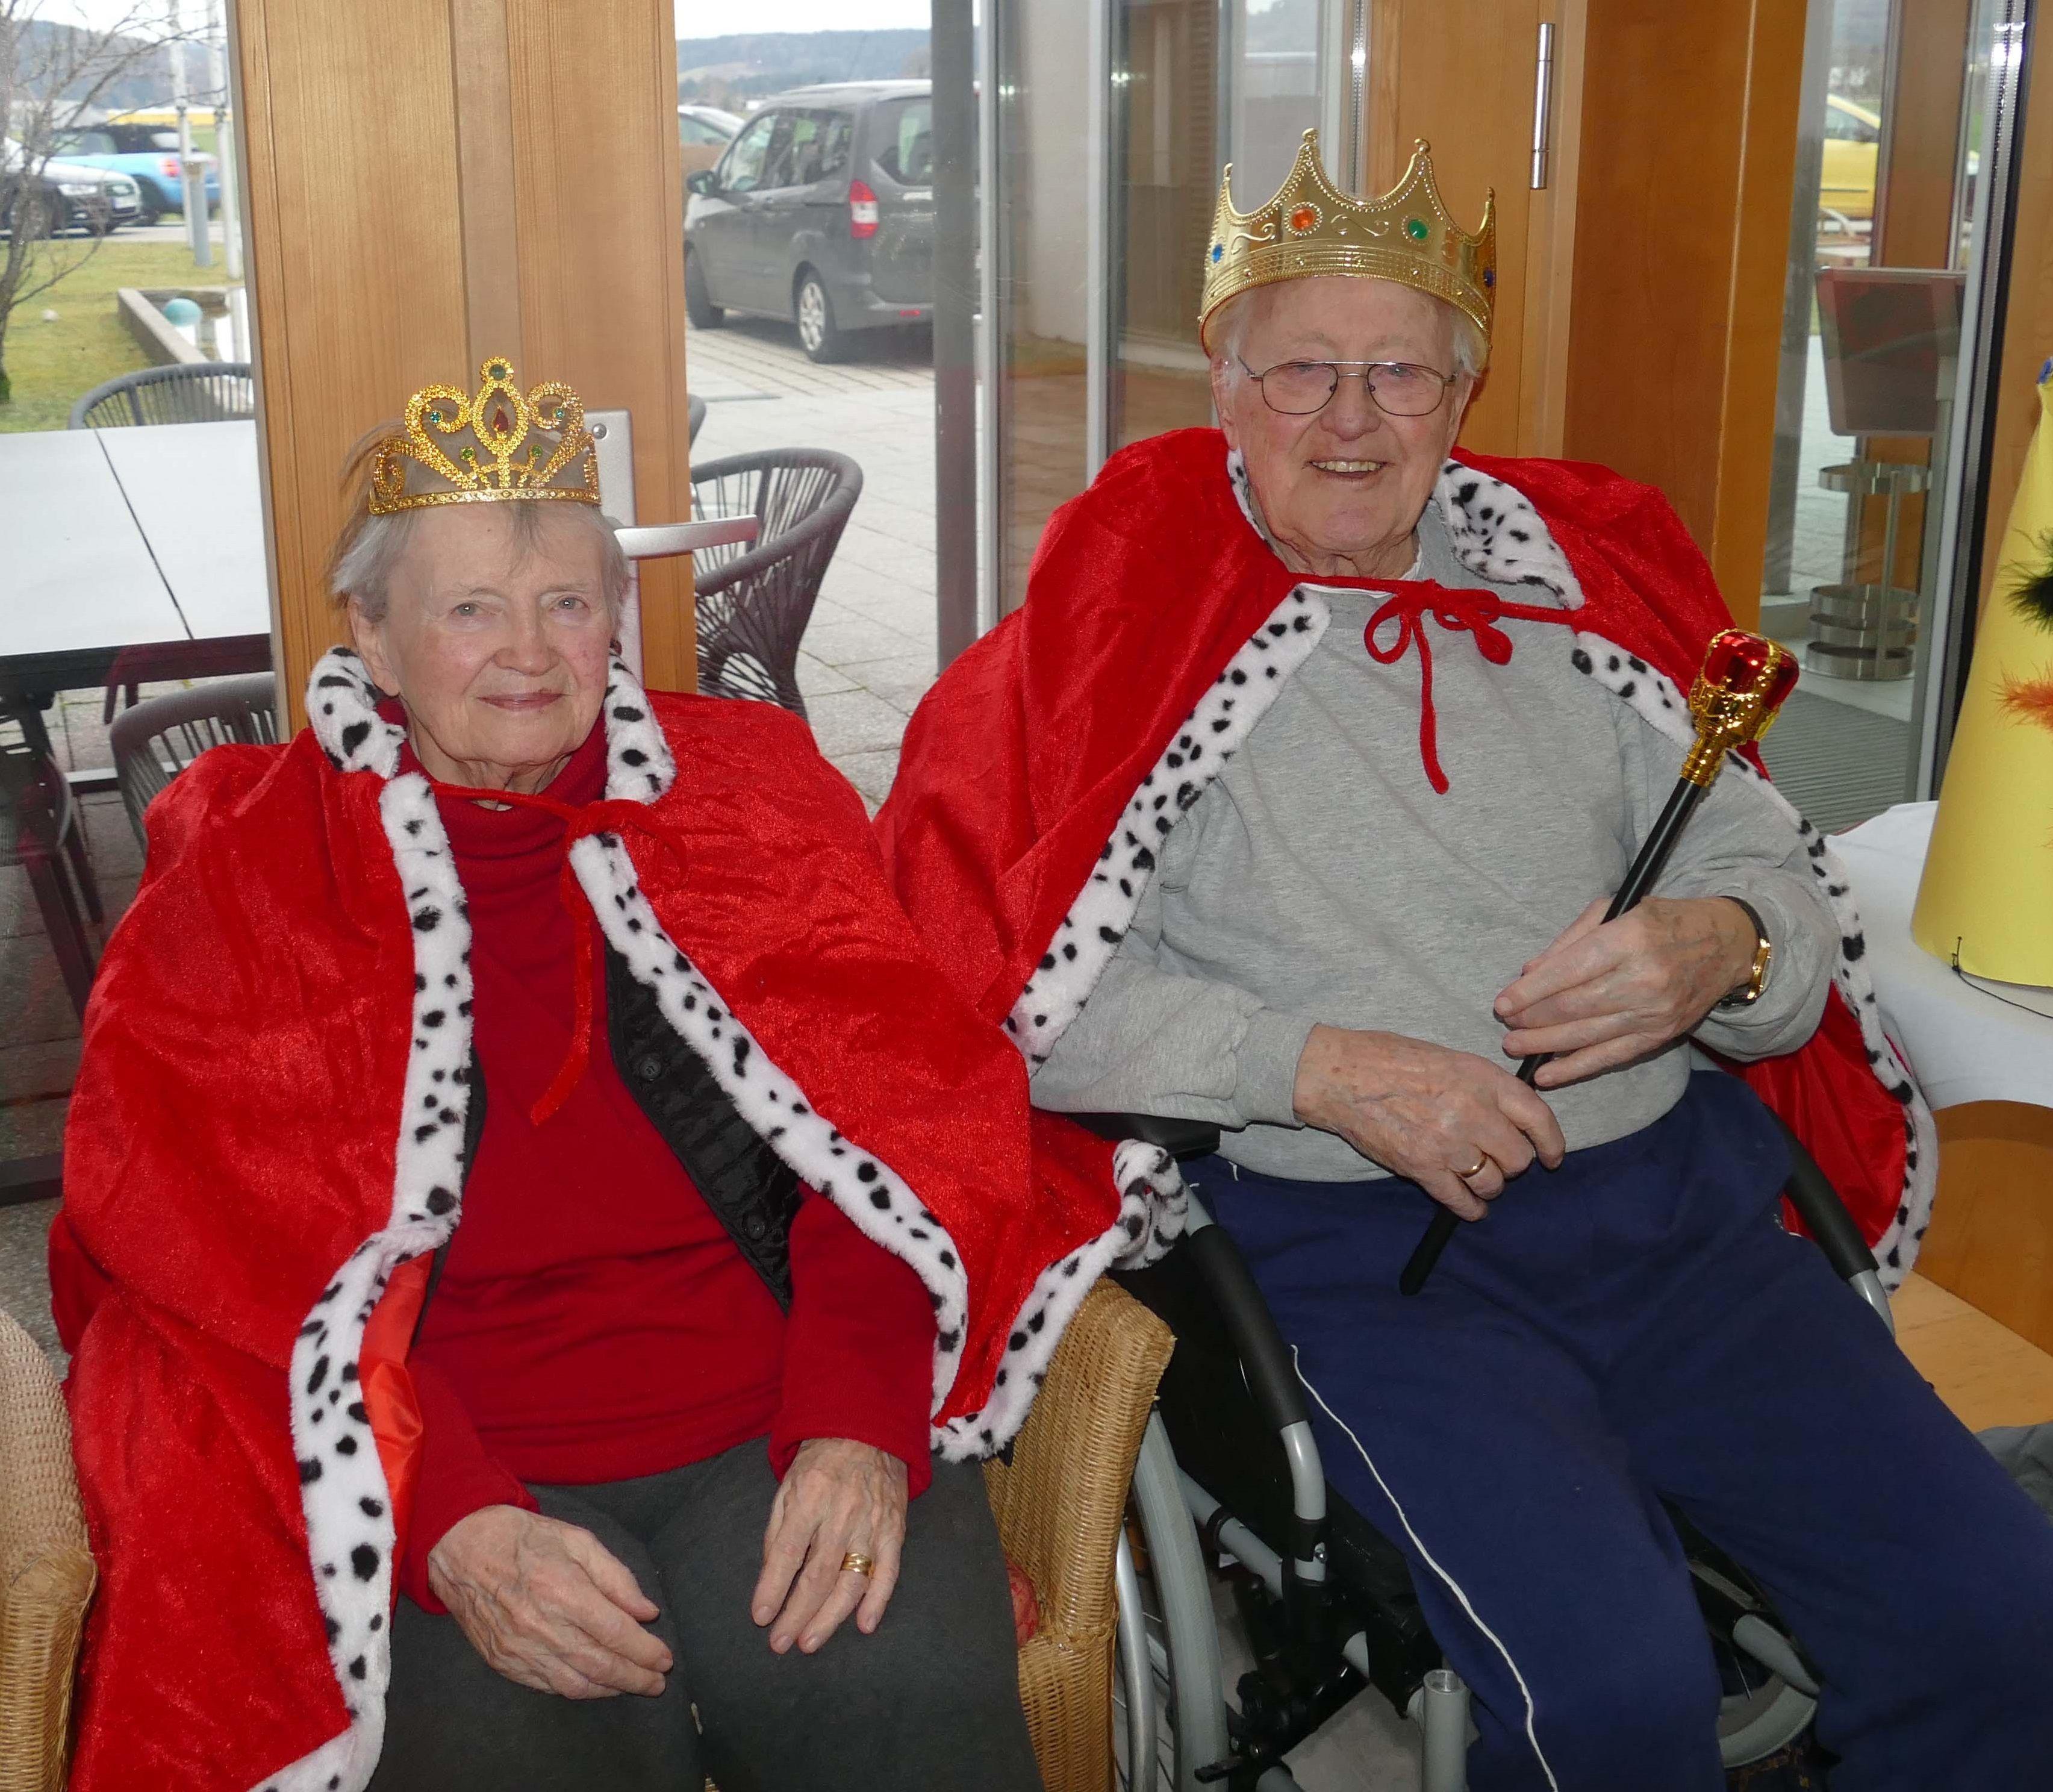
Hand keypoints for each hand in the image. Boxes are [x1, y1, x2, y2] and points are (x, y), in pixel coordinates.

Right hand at [427, 1504, 670, 1698]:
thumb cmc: (524, 1538)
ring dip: (609, 1689)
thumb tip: (646, 1612)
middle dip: (635, 1678)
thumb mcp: (578, 1540)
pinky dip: (576, 1689)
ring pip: (575, 1684)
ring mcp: (519, 1649)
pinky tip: (594, 1683)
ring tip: (632, 1685)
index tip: (665, 1659)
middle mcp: (541, 1627)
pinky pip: (547, 1686)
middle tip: (657, 1683)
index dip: (645, 1651)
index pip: (616, 1633)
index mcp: (563, 1591)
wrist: (461, 1548)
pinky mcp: (503, 1661)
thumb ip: (616, 1577)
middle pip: (600, 1665)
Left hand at [752, 1438, 906, 1654]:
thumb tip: (770, 1576)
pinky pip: (889, 1571)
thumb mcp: (788, 1485)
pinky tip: (864, 1625)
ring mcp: (872, 1524)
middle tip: (780, 1644)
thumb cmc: (821, 1460)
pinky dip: (878, 1600)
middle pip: (818, 1576)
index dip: (773, 1589)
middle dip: (797, 1614)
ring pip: (852, 1581)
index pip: (787, 1553)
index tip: (761, 1617)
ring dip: (830, 1617)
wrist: (869, 1429)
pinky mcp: (895, 1529)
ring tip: (809, 1642)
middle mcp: (841, 1514)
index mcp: (809, 1498)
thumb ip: (777, 1530)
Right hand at [1292, 1024, 1565, 1220]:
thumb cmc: (1389, 1058)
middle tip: (1494, 1159)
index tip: (1552, 1156)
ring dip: (1488, 1185)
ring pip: (1492, 1182)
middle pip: (1518, 1158)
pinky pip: (1460, 1200)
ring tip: (1476, 1177)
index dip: (1552, 1143)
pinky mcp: (1422, 1167)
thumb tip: (1512, 1113)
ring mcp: (1448, 1142)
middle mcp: (1472, 1111)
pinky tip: (1469, 1206)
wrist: (1340, 1074)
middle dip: (1510, 1164)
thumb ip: (1484, 1086)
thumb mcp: (1450, 1058)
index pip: (1538, 1118)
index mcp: (1482, 1078)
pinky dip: (1470, 1208)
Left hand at [1493, 896, 1757, 1088]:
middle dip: (1532, 1019)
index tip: (1502, 1003)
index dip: (1530, 992)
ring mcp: (1654, 1012)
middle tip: (1505, 1025)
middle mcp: (1643, 978)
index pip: (1569, 971)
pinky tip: (1546, 1074)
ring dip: (1544, 1044)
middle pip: (1574, 1007)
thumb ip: (1570, 941)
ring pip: (1587, 1035)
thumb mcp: (1616, 910)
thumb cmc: (1662, 921)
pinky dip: (1575, 1068)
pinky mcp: (1660, 1035)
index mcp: (1630, 939)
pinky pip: (1610, 1057)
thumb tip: (1529, 973)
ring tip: (1514, 1046)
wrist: (1727, 944)